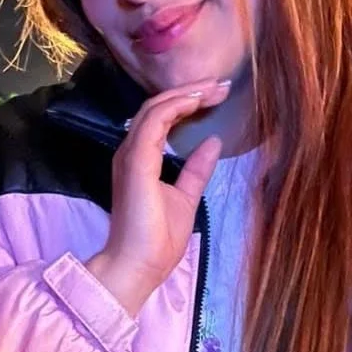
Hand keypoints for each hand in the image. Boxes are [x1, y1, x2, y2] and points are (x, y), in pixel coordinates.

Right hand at [87, 81, 226, 314]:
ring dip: (186, 94)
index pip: (161, 118)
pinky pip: (154, 122)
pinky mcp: (135, 161)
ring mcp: (130, 155)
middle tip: (221, 84)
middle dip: (190, 91)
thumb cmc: (157, 240)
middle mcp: (131, 152)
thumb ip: (196, 170)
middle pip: (158, 107)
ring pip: (155, 108)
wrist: (139, 267)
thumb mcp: (186, 198)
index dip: (187, 102)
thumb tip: (212, 142)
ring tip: (215, 87)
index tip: (216, 95)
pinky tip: (198, 100)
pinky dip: (176, 106)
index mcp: (140, 160)